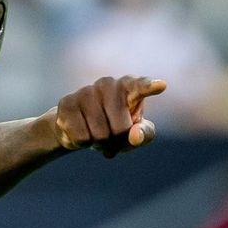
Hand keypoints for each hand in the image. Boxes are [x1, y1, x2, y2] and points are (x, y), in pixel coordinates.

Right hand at [50, 75, 165, 157]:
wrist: (77, 127)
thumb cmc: (114, 127)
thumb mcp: (135, 133)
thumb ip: (144, 134)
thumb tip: (135, 136)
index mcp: (129, 87)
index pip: (140, 86)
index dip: (149, 87)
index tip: (161, 86)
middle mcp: (108, 83)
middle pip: (121, 128)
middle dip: (117, 141)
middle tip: (112, 137)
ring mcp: (85, 91)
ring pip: (100, 135)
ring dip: (99, 144)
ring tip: (96, 135)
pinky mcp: (67, 103)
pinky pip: (81, 137)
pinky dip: (83, 143)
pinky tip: (81, 133)